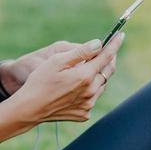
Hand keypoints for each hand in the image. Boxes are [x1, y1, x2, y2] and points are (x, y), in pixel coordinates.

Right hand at [5, 33, 124, 125]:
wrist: (30, 109)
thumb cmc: (40, 81)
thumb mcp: (56, 61)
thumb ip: (80, 52)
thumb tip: (98, 44)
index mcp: (85, 76)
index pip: (106, 56)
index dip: (114, 44)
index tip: (120, 35)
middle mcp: (90, 91)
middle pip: (108, 71)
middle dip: (109, 59)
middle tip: (108, 49)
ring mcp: (88, 104)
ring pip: (102, 85)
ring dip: (99, 75)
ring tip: (90, 67)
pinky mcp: (84, 113)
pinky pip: (93, 97)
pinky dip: (91, 89)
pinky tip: (79, 86)